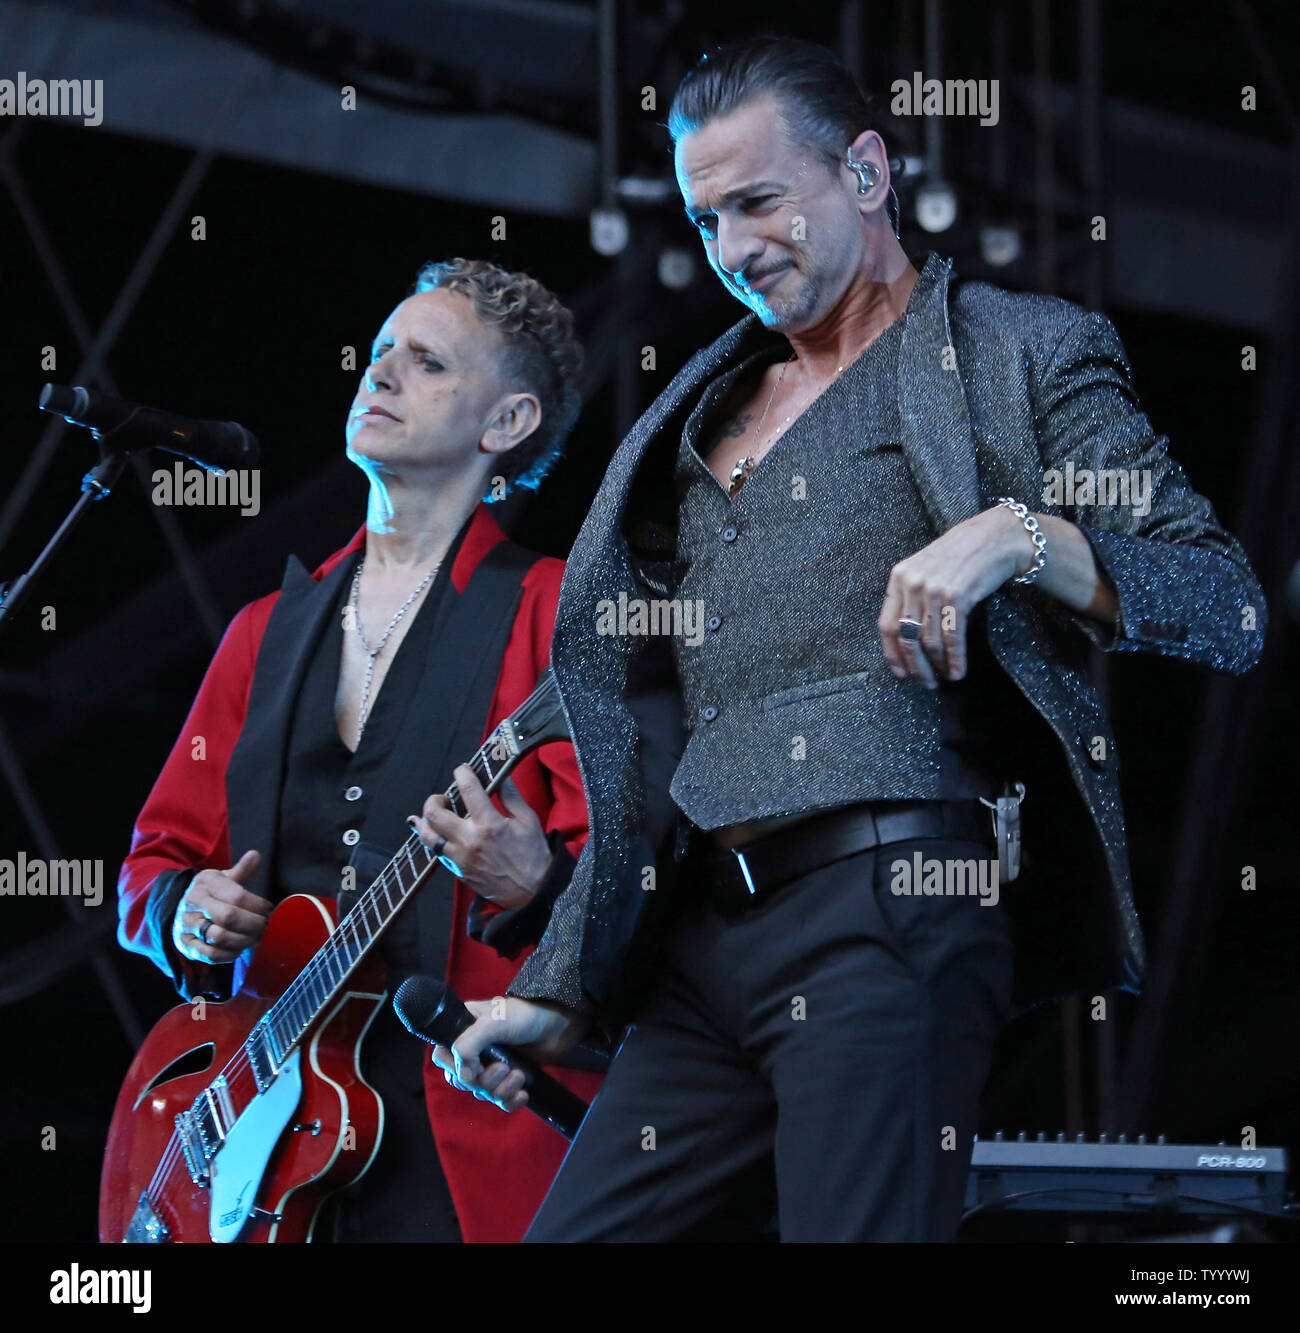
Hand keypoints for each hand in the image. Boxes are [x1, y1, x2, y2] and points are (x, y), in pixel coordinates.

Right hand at [172, 849, 270, 963]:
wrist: (181, 909)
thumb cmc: (211, 892)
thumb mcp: (223, 877)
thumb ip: (241, 869)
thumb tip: (255, 855)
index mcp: (204, 883)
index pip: (236, 896)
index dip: (258, 905)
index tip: (269, 909)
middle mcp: (192, 904)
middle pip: (229, 917)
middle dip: (253, 923)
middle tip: (264, 924)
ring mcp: (187, 926)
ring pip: (220, 937)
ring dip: (244, 940)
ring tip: (256, 936)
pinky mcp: (187, 945)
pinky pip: (211, 955)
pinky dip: (231, 954)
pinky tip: (241, 947)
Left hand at [411, 770, 551, 909]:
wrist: (532, 893)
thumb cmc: (533, 856)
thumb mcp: (529, 821)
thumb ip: (511, 797)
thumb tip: (501, 777)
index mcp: (490, 824)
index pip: (467, 789)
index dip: (462, 773)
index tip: (463, 769)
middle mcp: (469, 840)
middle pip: (434, 812)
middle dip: (435, 798)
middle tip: (445, 797)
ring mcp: (460, 857)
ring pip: (427, 835)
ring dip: (425, 820)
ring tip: (435, 813)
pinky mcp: (457, 870)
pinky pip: (436, 852)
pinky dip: (433, 839)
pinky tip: (435, 832)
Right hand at [430, 996, 585, 1113]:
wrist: (559, 1023)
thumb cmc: (525, 1015)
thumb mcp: (491, 1023)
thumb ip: (467, 1045)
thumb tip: (461, 1076)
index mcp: (464, 1029)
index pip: (443, 1056)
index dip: (456, 1067)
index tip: (475, 1066)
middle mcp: (475, 1048)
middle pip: (463, 1080)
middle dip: (484, 1080)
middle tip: (504, 1068)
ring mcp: (492, 1063)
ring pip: (483, 1091)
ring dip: (501, 1089)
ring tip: (519, 1074)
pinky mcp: (510, 1076)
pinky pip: (500, 1100)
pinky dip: (510, 1100)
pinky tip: (523, 1094)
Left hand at [878, 505, 1036, 685]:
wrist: (995, 538)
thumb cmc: (961, 556)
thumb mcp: (926, 569)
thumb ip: (911, 596)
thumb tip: (907, 639)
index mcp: (899, 577)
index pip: (887, 625)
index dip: (893, 654)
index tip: (901, 672)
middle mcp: (912, 584)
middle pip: (906, 638)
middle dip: (915, 666)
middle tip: (926, 682)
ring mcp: (934, 590)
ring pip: (929, 641)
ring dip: (937, 666)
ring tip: (945, 678)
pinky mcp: (957, 596)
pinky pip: (951, 638)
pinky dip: (955, 659)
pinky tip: (958, 671)